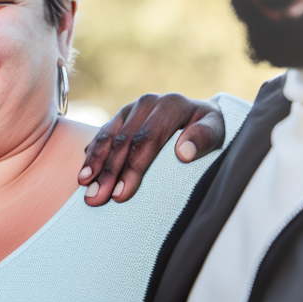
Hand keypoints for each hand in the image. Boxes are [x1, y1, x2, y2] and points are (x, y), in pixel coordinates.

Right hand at [77, 94, 224, 205]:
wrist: (198, 115)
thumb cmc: (207, 130)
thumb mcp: (217, 131)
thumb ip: (205, 138)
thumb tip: (185, 153)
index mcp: (170, 105)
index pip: (147, 139)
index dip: (132, 168)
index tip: (121, 194)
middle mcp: (147, 103)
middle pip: (123, 141)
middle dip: (108, 172)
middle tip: (96, 198)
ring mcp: (131, 109)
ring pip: (108, 137)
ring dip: (94, 163)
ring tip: (84, 186)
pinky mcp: (120, 116)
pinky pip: (101, 135)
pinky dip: (92, 155)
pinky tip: (85, 172)